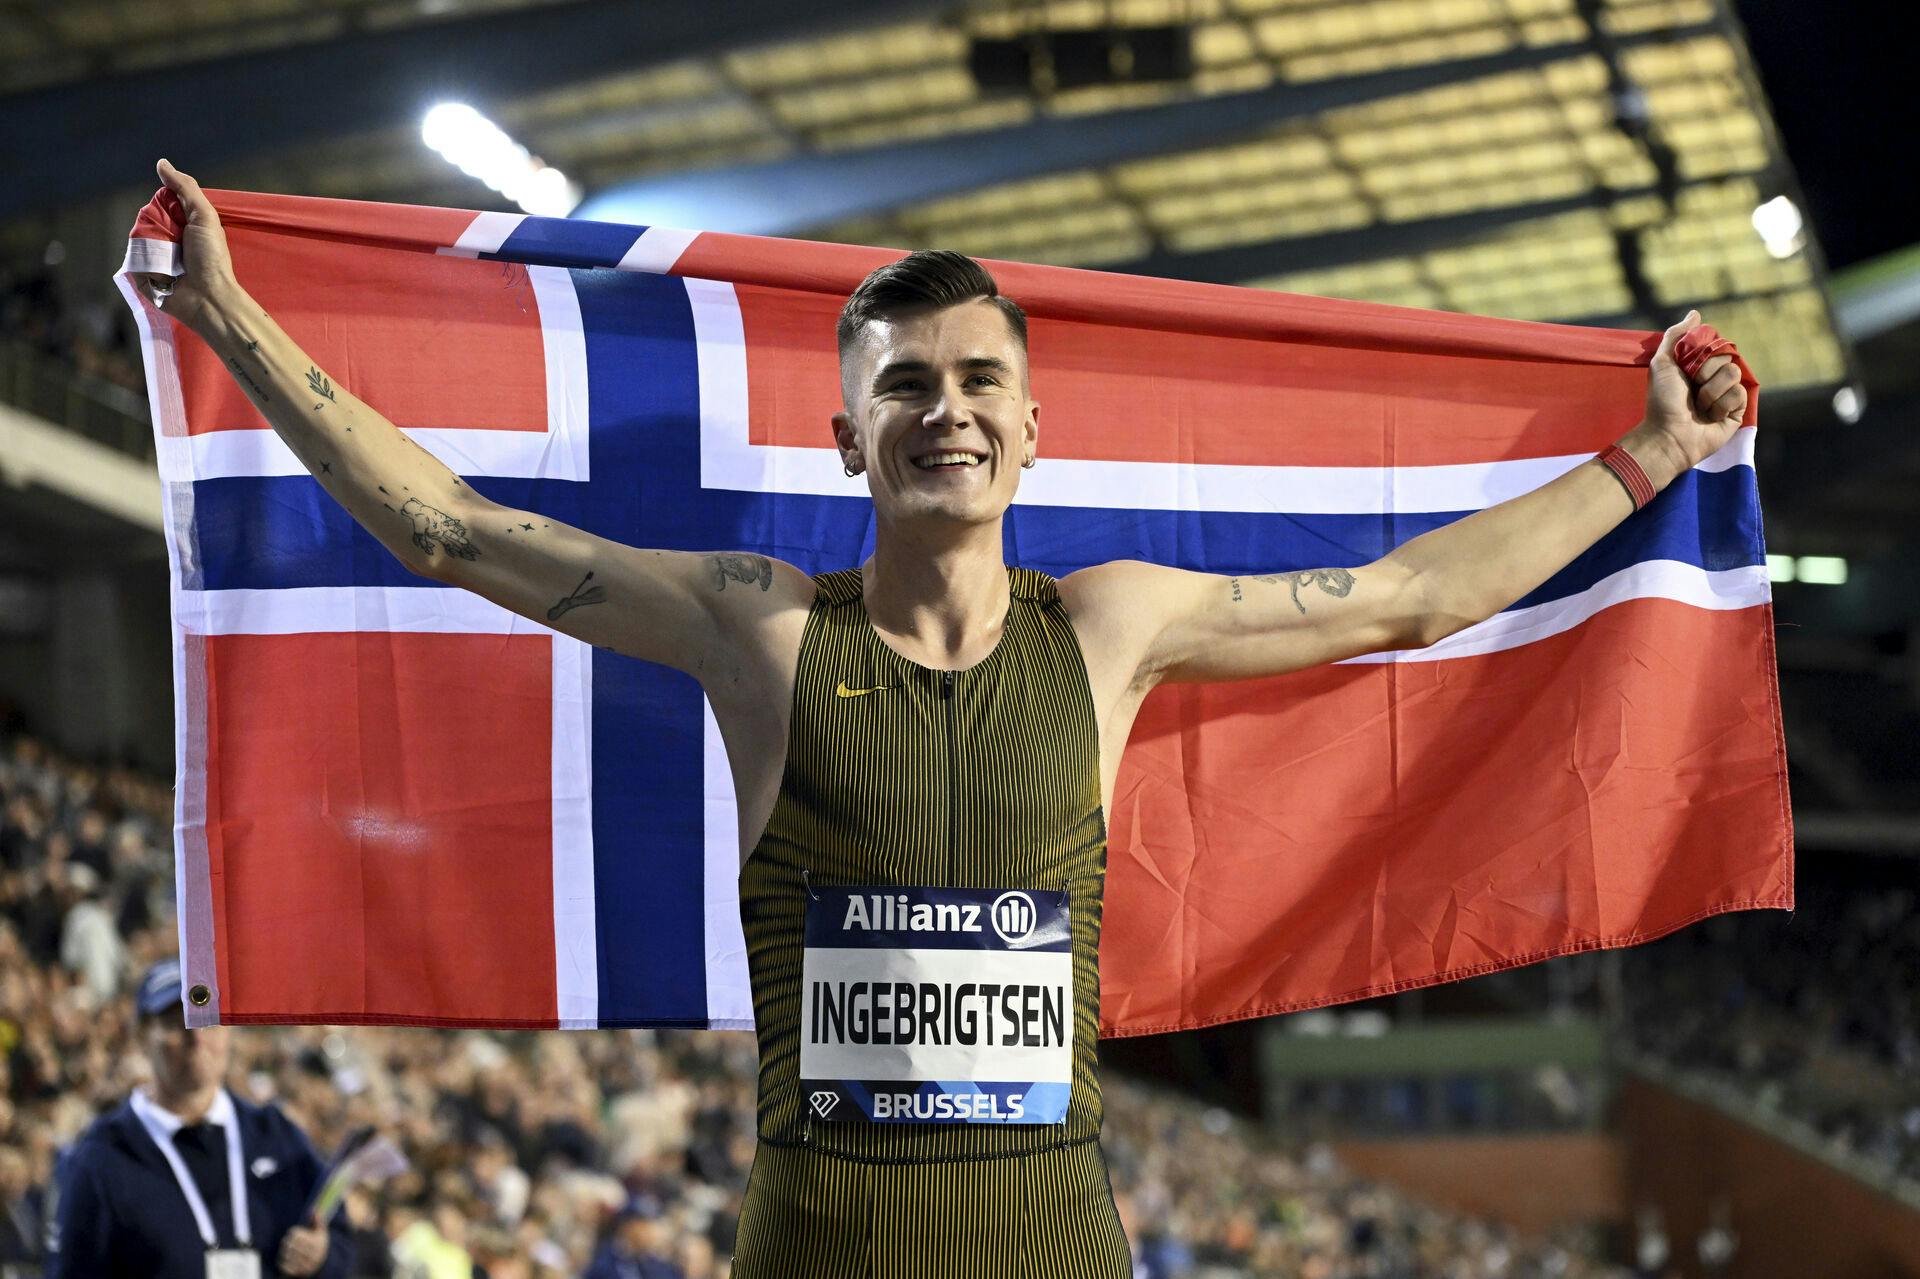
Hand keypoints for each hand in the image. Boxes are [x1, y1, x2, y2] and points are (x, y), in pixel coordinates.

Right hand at [136, 159, 240, 333]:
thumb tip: (162, 163)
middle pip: (146, 217)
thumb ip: (185, 188)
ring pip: (136, 236)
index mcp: (183, 223)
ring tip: (169, 258)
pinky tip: (156, 268)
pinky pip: (131, 258)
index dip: (163, 205)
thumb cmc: (211, 258)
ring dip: (149, 244)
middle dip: (156, 224)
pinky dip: (140, 260)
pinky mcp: (143, 272)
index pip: (160, 202)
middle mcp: (168, 237)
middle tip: (175, 240)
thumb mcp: (204, 216)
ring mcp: (155, 255)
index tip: (175, 216)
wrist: (207, 298)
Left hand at [277, 1217, 329, 1275]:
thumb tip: (314, 1209)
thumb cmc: (319, 1244)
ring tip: (287, 1251)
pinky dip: (283, 1262)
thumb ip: (318, 1220)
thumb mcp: (321, 1232)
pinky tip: (286, 1259)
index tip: (293, 1234)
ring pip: (287, 1255)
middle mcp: (312, 1255)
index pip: (297, 1235)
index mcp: (316, 1243)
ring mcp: (305, 1265)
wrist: (323, 1265)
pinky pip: (285, 1266)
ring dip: (284, 1252)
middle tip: (287, 1242)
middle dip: (287, 1243)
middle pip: (290, 1245)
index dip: (293, 1233)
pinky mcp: (299, 1272)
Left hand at [1640, 309, 1747, 469]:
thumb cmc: (1661, 400)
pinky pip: (1740, 394)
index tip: (1687, 368)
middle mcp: (1716, 378)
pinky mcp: (1738, 411)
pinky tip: (1711, 416)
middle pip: (1728, 358)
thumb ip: (1675, 336)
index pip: (1718, 346)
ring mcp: (1728, 395)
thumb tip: (1695, 314)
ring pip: (1734, 374)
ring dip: (1712, 391)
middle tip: (1692, 389)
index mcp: (1700, 366)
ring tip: (1699, 406)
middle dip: (1705, 373)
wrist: (1667, 434)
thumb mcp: (1662, 363)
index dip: (1704, 354)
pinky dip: (1722, 404)